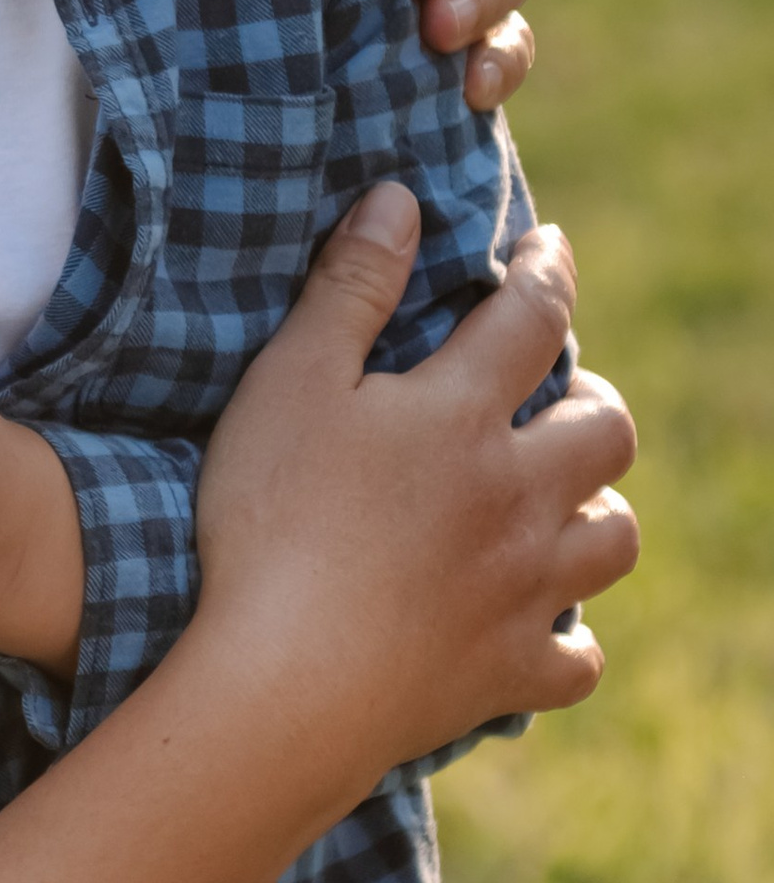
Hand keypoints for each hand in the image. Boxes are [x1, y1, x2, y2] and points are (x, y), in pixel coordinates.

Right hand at [194, 181, 636, 799]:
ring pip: (614, 540)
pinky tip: (543, 629)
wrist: (285, 683)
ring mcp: (522, 590)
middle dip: (594, 400)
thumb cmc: (269, 522)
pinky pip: (575, 659)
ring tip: (566, 503)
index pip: (532, 319)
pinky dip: (568, 640)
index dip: (546, 272)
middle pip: (605, 432)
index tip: (550, 249)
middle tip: (563, 394)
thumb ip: (347, 289)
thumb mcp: (287, 383)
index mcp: (461, 416)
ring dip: (600, 511)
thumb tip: (398, 199)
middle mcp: (516, 497)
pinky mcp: (506, 672)